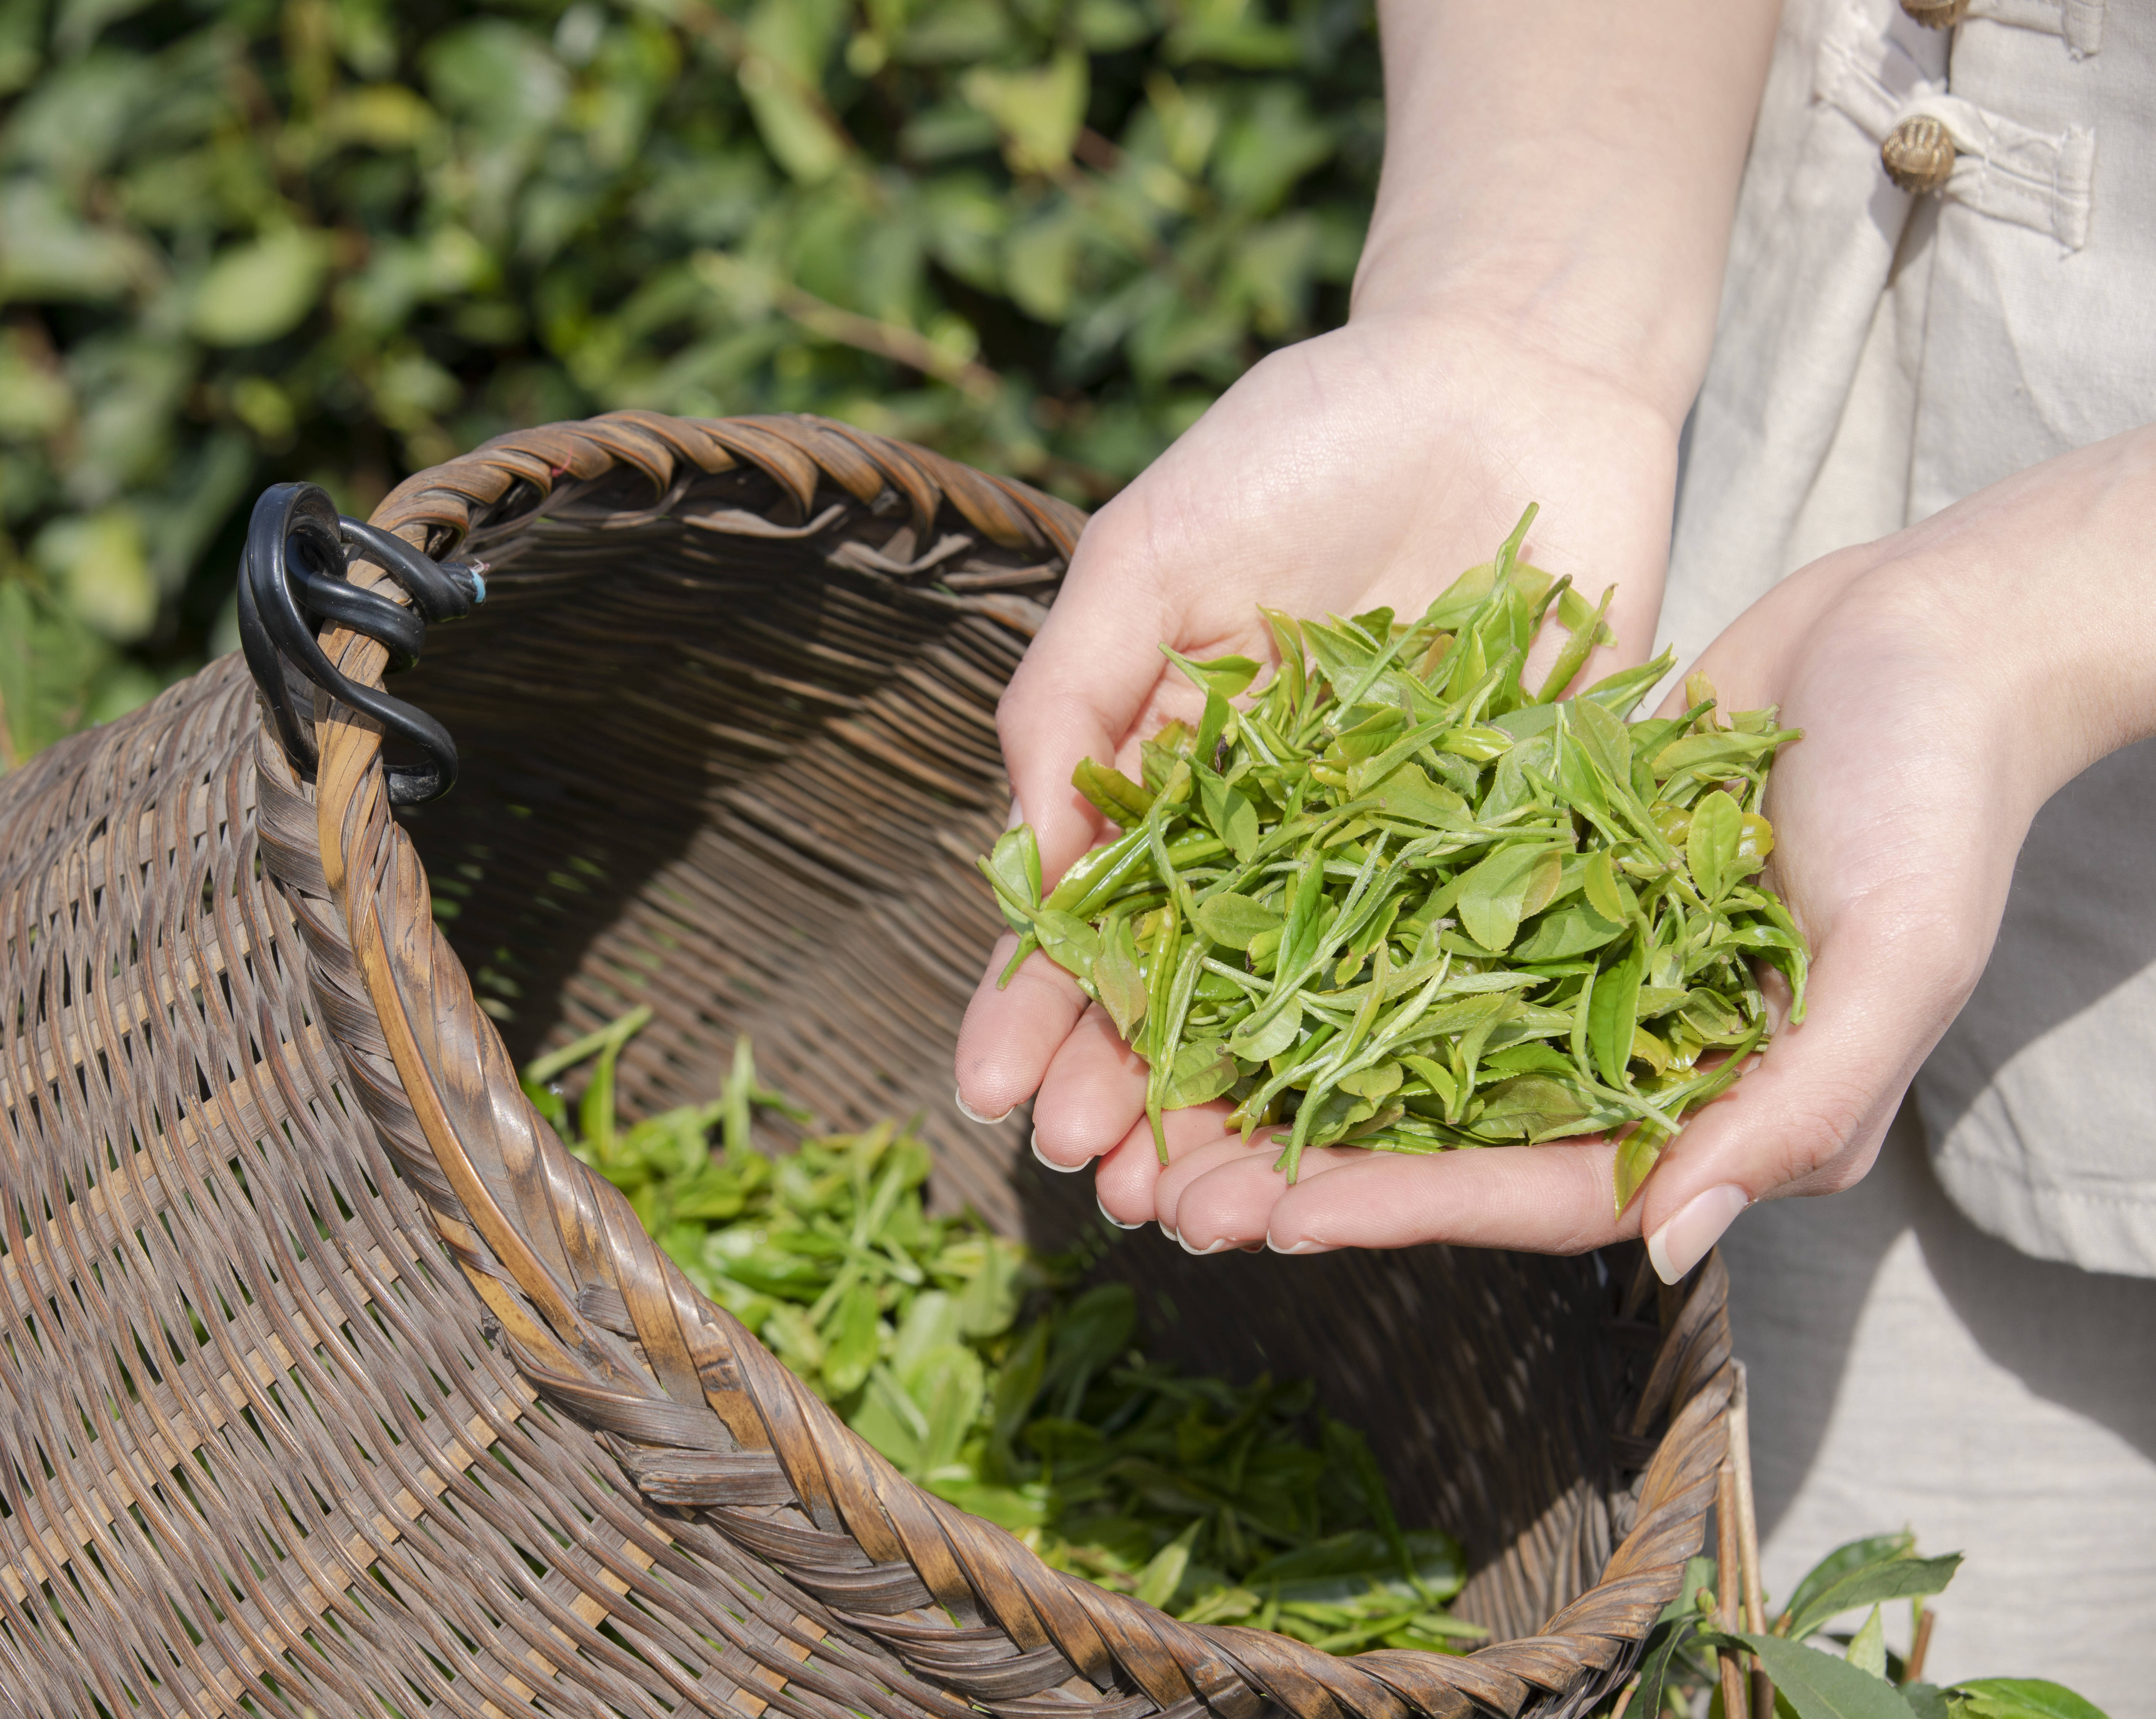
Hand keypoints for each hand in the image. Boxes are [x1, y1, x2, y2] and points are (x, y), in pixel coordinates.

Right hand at [953, 306, 1686, 1225]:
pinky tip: (1353, 1144)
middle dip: (1131, 1083)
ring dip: (1244, 1105)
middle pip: (1186, 984)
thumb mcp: (1152, 548)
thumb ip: (1073, 693)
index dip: (1038, 1006)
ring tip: (1196, 1202)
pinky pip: (1453, 968)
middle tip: (1097, 1176)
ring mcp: (1387, 848)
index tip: (999, 1095)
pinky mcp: (1511, 843)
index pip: (1085, 912)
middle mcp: (1269, 828)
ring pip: (1306, 1008)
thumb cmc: (1306, 440)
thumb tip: (1025, 858)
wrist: (1510, 374)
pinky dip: (1400, 1058)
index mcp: (1169, 764)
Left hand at [1145, 426, 2155, 1272]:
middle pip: (1447, 1135)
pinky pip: (1414, 926)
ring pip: (1405, 1040)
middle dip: (1314, 1164)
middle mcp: (1632, 1052)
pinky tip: (1216, 954)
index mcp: (1717, 1106)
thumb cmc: (1942, 796)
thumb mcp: (1896, 956)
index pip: (1539, 1188)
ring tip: (1161, 1090)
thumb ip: (1799, 1105)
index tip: (1279, 1215)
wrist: (1929, 639)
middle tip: (1172, 1190)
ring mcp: (1577, 963)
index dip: (1410, 1205)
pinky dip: (1323, 948)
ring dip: (1288, 1069)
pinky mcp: (1538, 873)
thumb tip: (1674, 1244)